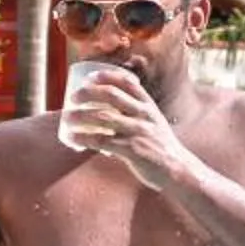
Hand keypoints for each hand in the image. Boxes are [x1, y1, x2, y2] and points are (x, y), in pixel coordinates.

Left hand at [61, 68, 193, 191]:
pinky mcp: (132, 150)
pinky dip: (83, 138)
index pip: (127, 82)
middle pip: (111, 95)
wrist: (177, 169)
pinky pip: (102, 141)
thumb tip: (108, 109)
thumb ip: (136, 113)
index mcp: (149, 105)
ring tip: (66, 117)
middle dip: (88, 93)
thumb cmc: (161, 146)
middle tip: (73, 97)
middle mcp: (144, 115)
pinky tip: (72, 138)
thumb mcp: (153, 122)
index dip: (106, 76)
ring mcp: (138, 132)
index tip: (90, 77)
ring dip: (80, 115)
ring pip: (103, 117)